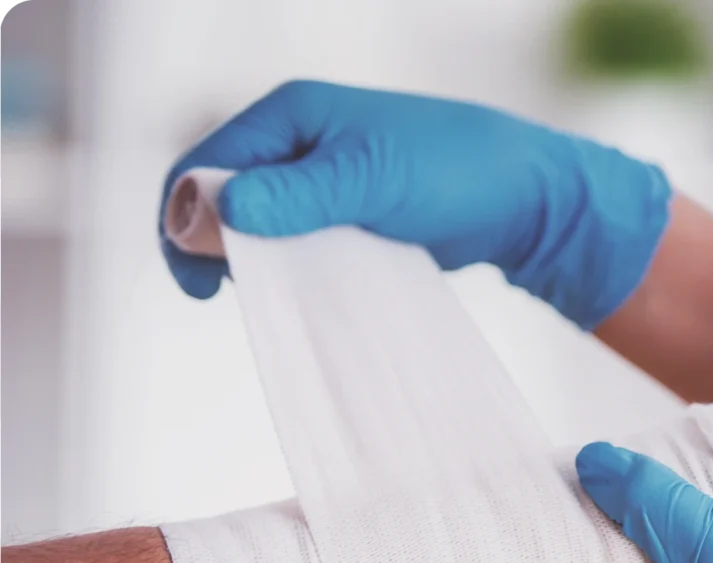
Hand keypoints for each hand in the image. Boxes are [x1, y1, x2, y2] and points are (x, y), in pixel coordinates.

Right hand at [160, 80, 671, 327]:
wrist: (529, 196)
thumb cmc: (456, 171)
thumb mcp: (372, 181)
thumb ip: (298, 196)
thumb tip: (220, 210)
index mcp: (292, 117)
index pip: (204, 165)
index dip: (184, 220)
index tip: (199, 282)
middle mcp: (299, 143)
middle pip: (221, 197)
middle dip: (213, 244)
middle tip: (228, 295)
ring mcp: (323, 179)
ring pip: (259, 225)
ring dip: (253, 260)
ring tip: (269, 296)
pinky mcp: (348, 214)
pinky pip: (298, 242)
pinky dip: (291, 267)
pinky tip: (300, 294)